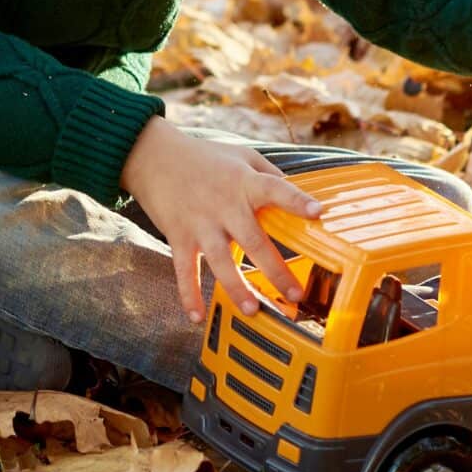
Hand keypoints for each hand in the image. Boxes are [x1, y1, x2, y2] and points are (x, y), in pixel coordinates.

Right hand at [119, 119, 324, 322]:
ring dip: (237, 288)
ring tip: (252, 310)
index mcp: (244, 182)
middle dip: (276, 269)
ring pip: (221, 262)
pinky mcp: (179, 236)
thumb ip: (268, 173)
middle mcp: (224, 205)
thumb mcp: (240, 154)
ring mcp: (200, 223)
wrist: (152, 156)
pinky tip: (198, 317)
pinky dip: (189, 295)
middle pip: (253, 240)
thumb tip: (297, 191)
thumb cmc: (203, 156)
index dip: (297, 201)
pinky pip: (185, 271)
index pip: (276, 190)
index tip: (318, 212)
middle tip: (295, 293)